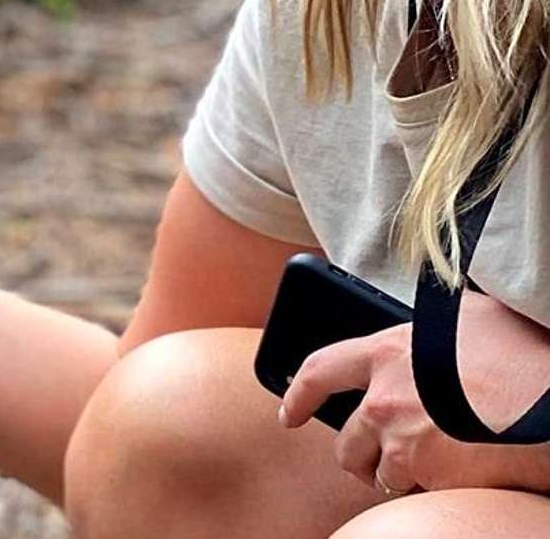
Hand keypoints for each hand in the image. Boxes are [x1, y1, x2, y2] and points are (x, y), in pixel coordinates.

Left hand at [281, 291, 549, 495]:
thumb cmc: (523, 353)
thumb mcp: (468, 321)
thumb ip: (431, 332)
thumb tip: (429, 332)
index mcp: (388, 352)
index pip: (321, 370)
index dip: (299, 394)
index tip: (289, 412)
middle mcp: (384, 397)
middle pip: (347, 441)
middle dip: (359, 455)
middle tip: (377, 460)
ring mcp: (401, 438)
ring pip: (378, 472)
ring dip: (396, 474)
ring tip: (429, 466)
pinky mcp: (423, 472)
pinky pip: (411, 491)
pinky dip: (427, 490)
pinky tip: (455, 475)